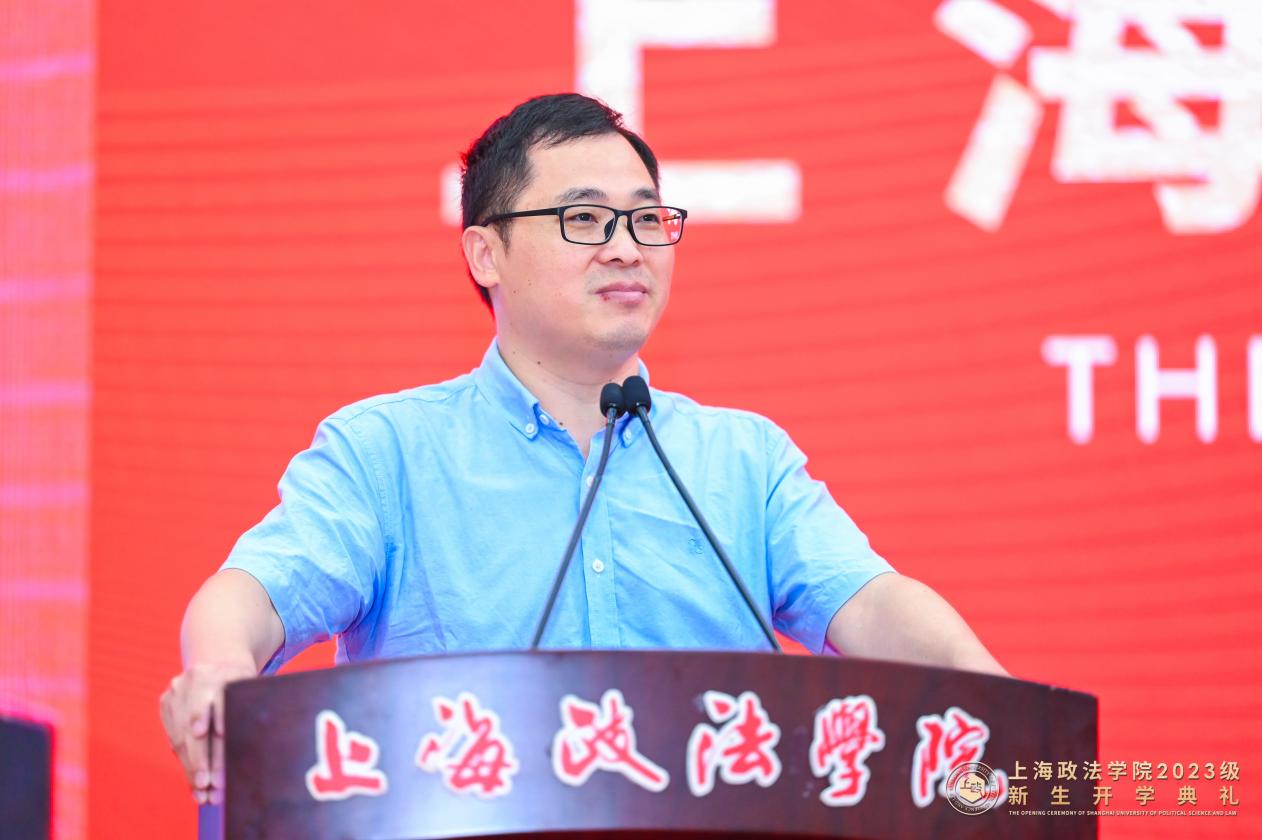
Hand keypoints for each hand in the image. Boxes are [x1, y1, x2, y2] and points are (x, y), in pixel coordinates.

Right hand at [159, 661, 256, 803]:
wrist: (220, 663)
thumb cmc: (245, 690)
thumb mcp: (255, 696)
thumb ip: (251, 720)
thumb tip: (253, 759)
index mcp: (228, 671)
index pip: (223, 701)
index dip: (220, 719)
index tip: (223, 737)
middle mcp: (200, 677)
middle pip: (197, 720)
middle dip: (201, 755)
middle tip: (208, 783)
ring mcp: (178, 688)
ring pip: (182, 732)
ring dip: (191, 765)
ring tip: (201, 789)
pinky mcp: (166, 701)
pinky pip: (172, 736)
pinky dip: (183, 760)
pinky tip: (193, 780)